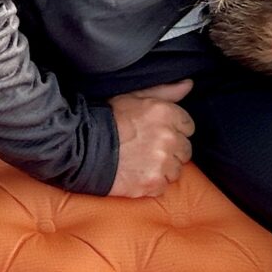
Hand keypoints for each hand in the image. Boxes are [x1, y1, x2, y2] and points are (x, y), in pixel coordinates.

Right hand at [107, 80, 194, 198]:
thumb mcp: (134, 97)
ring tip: (142, 162)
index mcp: (165, 113)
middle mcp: (169, 137)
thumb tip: (188, 84)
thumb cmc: (107, 120)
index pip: (188, 126)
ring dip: (163, 168)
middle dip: (171, 150)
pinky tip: (137, 174)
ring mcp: (162, 162)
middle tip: (148, 148)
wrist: (83, 149)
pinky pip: (163, 186)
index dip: (174, 130)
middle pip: (185, 150)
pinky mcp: (153, 183)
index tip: (157, 133)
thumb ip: (164, 91)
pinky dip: (152, 183)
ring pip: (176, 170)